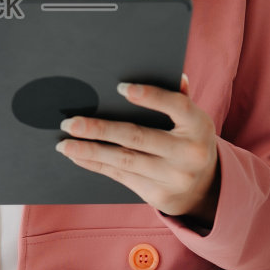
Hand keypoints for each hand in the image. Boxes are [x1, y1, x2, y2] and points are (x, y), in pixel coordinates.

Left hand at [55, 75, 219, 221]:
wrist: (204, 189)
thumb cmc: (189, 141)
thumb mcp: (192, 120)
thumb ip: (179, 98)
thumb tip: (174, 75)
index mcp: (199, 126)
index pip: (177, 106)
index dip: (150, 96)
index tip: (120, 87)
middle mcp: (188, 153)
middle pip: (138, 137)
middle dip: (101, 129)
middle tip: (71, 122)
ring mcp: (173, 177)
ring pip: (124, 160)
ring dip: (90, 150)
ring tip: (64, 143)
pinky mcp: (157, 195)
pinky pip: (120, 177)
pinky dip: (96, 164)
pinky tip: (77, 156)